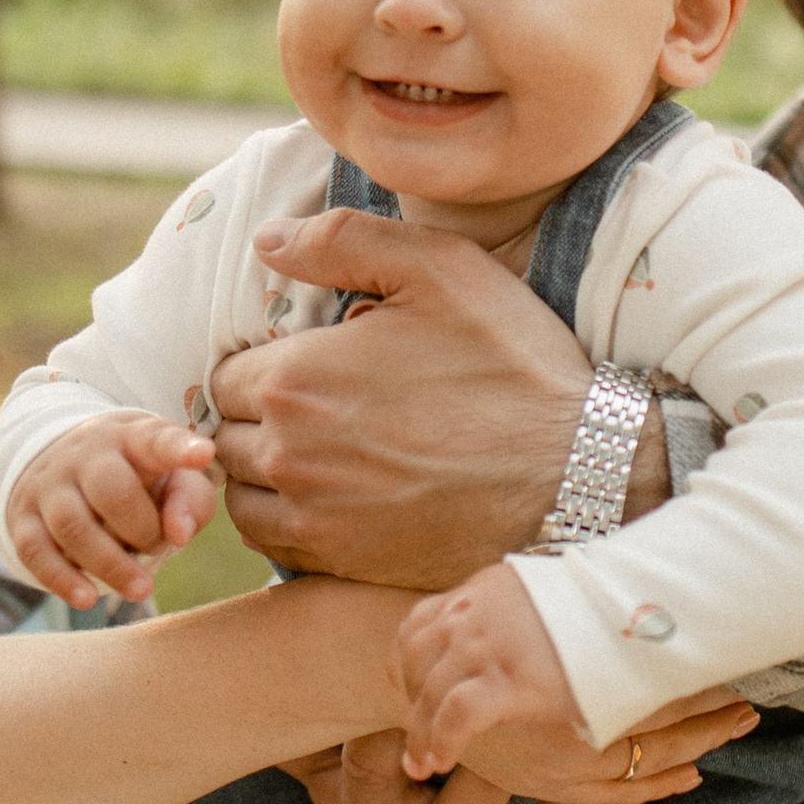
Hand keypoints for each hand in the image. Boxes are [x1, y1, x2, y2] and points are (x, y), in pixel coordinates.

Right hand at [0, 411, 216, 607]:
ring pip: (71, 524)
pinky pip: (34, 550)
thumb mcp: (170, 477)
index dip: (178, 448)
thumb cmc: (136, 478)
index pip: (153, 438)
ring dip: (108, 563)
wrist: (62, 463)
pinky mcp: (22, 517)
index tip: (203, 455)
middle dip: (141, 528)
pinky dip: (61, 578)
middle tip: (158, 548)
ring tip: (141, 589)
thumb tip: (180, 534)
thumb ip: (190, 500)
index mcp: (130, 437)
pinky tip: (86, 599)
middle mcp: (84, 454)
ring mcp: (48, 484)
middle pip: (109, 488)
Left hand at [208, 210, 621, 587]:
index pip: (226, 374)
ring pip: (241, 494)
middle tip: (319, 406)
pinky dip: (288, 520)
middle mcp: (290, 454)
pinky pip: (274, 546)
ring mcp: (315, 516)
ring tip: (319, 452)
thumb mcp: (441, 270)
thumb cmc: (512, 364)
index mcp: (298, 378)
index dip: (264, 364)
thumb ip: (342, 242)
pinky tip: (335, 496)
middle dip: (260, 417)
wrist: (576, 471)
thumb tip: (267, 241)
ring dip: (263, 472)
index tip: (308, 363)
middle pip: (228, 435)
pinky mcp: (344, 562)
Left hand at [391, 562, 582, 776]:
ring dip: (419, 735)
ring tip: (421, 765)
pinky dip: (440, 741)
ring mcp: (486, 646)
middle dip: (409, 704)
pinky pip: (455, 717)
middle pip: (415, 663)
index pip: (419, 624)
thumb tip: (512, 638)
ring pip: (429, 694)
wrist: (637, 608)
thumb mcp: (541, 595)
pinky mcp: (509, 681)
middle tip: (413, 740)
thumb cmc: (602, 609)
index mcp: (480, 592)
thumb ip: (512, 612)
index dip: (406, 665)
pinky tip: (441, 761)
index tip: (411, 693)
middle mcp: (472, 614)